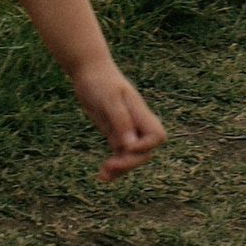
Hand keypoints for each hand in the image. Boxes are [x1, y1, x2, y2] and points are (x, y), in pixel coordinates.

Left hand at [72, 58, 165, 181]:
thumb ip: (120, 120)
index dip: (145, 147)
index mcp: (140, 113)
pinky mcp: (115, 133)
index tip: (125, 146)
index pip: (157, 136)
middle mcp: (136, 123)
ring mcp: (126, 129)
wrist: (89, 71)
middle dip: (129, 162)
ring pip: (132, 156)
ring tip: (102, 175)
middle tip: (108, 166)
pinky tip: (102, 174)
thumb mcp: (109, 99)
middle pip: (145, 151)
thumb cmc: (100, 81)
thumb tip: (129, 145)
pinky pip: (120, 155)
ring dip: (121, 168)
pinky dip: (114, 166)